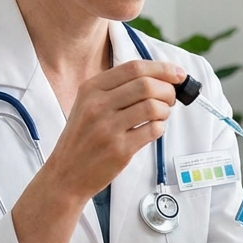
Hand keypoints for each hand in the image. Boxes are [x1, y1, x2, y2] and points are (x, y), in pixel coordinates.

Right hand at [43, 60, 183, 200]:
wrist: (65, 173)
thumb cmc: (82, 138)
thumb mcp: (87, 105)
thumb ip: (117, 89)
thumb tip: (159, 78)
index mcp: (91, 89)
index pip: (133, 68)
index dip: (162, 68)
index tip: (177, 74)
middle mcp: (97, 105)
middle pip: (146, 85)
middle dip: (168, 90)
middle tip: (171, 98)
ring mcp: (108, 128)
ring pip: (153, 107)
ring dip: (165, 110)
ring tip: (161, 115)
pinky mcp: (119, 149)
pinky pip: (153, 130)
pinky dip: (160, 127)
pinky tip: (153, 129)